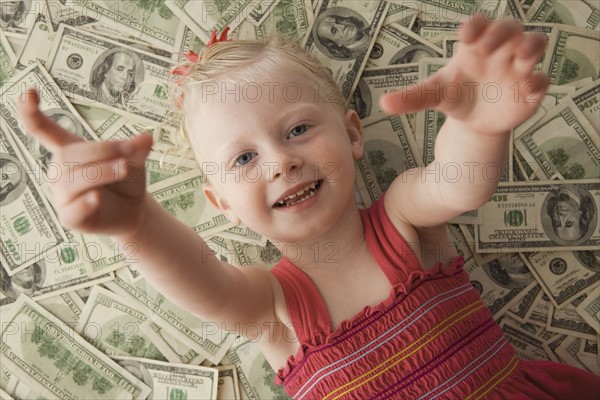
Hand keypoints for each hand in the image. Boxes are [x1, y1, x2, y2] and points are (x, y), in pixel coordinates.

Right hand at [17, 89, 152, 235]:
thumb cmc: (125, 179)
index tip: (28, 93)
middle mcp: (60, 171)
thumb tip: (147, 138)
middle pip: (70, 155)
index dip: (32, 113)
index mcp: (70, 150)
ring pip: (74, 180)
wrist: (134, 210)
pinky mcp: (71, 218)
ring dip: (102, 172)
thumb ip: (136, 148)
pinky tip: (97, 198)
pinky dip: (84, 204)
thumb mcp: (134, 159)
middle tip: (130, 153)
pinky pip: (72, 211)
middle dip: (102, 151)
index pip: (44, 130)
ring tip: (125, 169)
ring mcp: (63, 196)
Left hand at [380, 15, 548, 134]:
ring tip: (522, 56)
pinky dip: (537, 83)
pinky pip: (542, 80)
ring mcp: (518, 68)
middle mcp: (500, 51)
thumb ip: (412, 98)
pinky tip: (527, 91)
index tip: (465, 37)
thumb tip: (384, 104)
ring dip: (532, 46)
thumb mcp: (434, 95)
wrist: (474, 122)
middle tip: (485, 48)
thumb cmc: (455, 97)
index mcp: (475, 46)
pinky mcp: (530, 90)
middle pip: (509, 28)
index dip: (476, 26)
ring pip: (535, 43)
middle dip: (500, 34)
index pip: (478, 25)